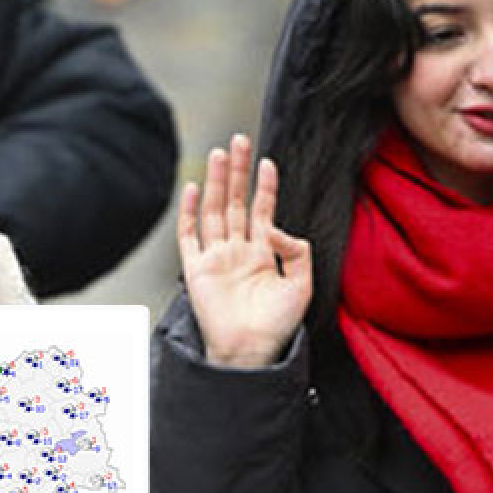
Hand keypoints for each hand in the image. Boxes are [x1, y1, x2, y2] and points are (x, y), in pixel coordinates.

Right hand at [178, 133, 312, 368]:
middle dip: (238, 171)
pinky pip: (189, 236)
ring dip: (216, 182)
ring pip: (214, 211)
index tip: (267, 162)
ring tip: (220, 153)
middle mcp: (237, 253)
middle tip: (239, 140)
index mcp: (261, 255)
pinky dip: (190, 212)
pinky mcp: (196, 271)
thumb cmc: (277, 327)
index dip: (265, 186)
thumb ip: (296, 250)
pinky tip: (194, 189)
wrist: (251, 352)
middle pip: (235, 202)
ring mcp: (215, 259)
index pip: (261, 211)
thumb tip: (273, 227)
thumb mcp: (303, 284)